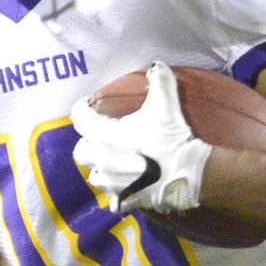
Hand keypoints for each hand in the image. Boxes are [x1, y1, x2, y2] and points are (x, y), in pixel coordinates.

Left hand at [70, 62, 212, 213]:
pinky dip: (119, 193)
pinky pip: (114, 199)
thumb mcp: (166, 103)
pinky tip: (128, 187)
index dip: (81, 107)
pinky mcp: (124, 200)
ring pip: (95, 175)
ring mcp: (110, 182)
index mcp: (103, 134)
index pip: (79, 117)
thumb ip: (159, 81)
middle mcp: (100, 159)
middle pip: (81, 151)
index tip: (88, 104)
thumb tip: (155, 66)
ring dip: (101, 168)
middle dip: (88, 143)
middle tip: (102, 137)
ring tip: (115, 162)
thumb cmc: (170, 137)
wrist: (187, 173)